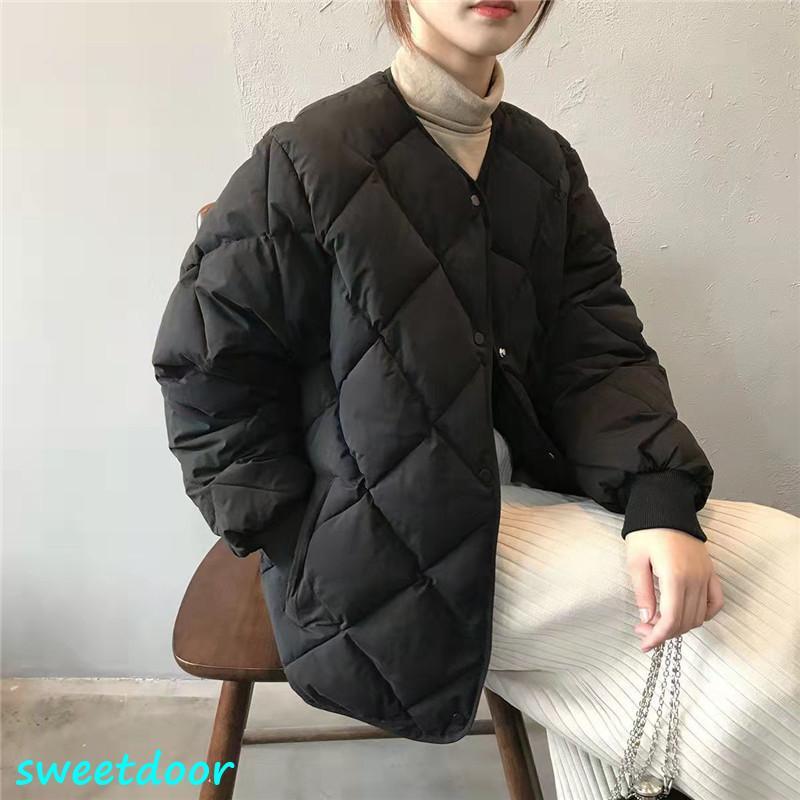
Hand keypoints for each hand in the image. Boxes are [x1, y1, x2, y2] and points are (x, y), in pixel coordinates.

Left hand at [625, 528, 723, 652]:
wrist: (665, 507)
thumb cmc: (646, 532)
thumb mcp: (635, 561)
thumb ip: (643, 592)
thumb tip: (647, 620)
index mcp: (675, 576)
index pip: (671, 620)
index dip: (657, 637)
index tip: (644, 644)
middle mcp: (696, 579)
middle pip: (686, 622)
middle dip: (664, 633)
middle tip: (643, 631)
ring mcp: (706, 575)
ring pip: (700, 616)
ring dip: (681, 626)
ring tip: (658, 622)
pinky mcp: (711, 572)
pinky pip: (716, 602)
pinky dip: (704, 615)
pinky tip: (686, 615)